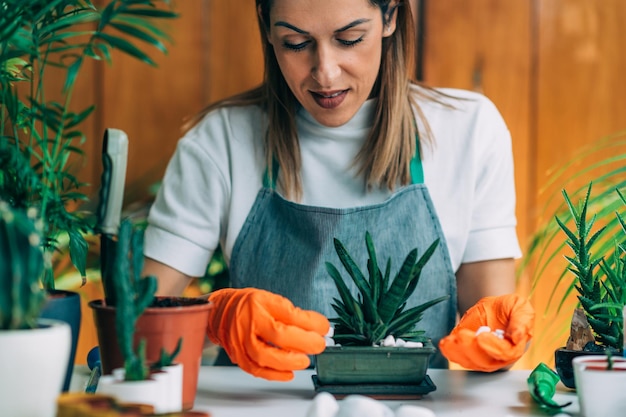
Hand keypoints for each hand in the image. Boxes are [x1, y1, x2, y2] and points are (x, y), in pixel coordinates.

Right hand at [206, 288, 329, 380]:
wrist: (220, 312)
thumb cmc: (249, 305)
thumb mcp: (270, 299)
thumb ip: (293, 313)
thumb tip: (318, 327)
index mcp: (259, 303)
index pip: (289, 314)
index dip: (310, 323)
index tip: (324, 327)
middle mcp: (249, 322)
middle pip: (278, 336)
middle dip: (303, 343)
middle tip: (319, 345)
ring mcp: (241, 341)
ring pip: (264, 356)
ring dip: (289, 361)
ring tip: (305, 361)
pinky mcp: (238, 356)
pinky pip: (256, 369)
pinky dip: (274, 374)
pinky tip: (289, 373)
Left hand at [439, 293, 533, 371]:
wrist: (495, 308)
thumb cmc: (510, 309)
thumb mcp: (521, 308)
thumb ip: (522, 321)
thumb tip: (518, 336)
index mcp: (513, 347)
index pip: (505, 353)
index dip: (493, 347)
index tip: (482, 336)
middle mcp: (497, 356)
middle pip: (484, 361)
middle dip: (470, 349)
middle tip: (462, 335)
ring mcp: (481, 356)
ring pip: (469, 361)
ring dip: (457, 352)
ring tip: (449, 340)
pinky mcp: (467, 352)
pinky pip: (458, 357)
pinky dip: (449, 351)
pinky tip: (444, 343)